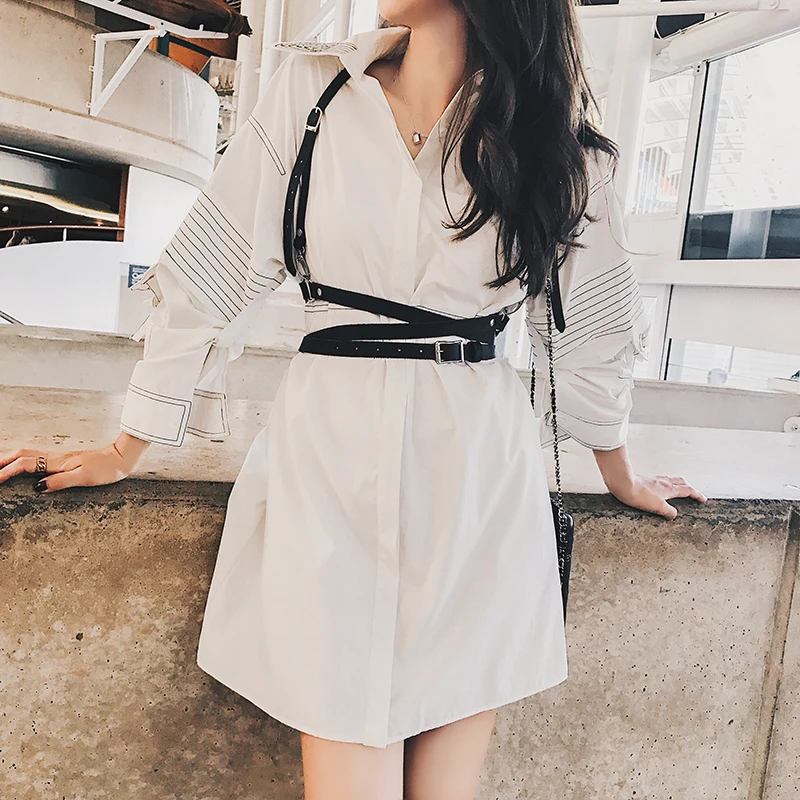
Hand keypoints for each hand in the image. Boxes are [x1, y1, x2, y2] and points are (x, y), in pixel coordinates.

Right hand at [0, 434, 148, 493]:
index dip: (6, 472)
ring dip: (10, 460)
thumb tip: (37, 487)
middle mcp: (56, 458)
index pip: (24, 465)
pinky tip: (22, 467)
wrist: (123, 458)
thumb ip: (61, 481)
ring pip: (28, 455)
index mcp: (58, 462)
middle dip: (2, 462)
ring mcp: (60, 458)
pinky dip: (23, 461)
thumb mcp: (85, 478)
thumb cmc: (108, 469)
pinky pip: (38, 459)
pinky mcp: (66, 461)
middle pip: (21, 455)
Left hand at [608, 474, 706, 519]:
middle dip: (689, 487)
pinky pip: (661, 480)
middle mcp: (664, 482)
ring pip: (671, 480)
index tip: (703, 499)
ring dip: (678, 484)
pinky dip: (666, 483)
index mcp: (669, 489)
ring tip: (678, 490)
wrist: (623, 483)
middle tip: (693, 493)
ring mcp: (655, 479)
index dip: (697, 495)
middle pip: (681, 482)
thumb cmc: (638, 494)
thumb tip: (674, 514)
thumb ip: (668, 511)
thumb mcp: (657, 507)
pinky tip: (660, 488)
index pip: (688, 490)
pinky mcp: (646, 480)